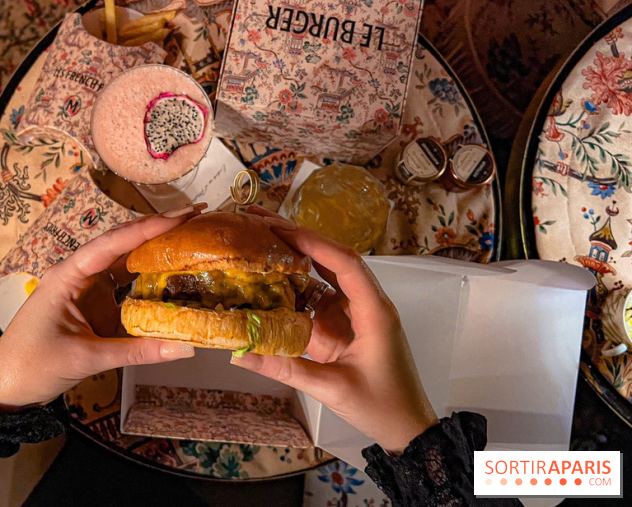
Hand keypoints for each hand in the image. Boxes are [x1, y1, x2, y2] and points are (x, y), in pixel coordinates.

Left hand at [0, 204, 205, 410]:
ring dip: (156, 252)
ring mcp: (87, 290)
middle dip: (157, 230)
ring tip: (191, 238)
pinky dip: (149, 283)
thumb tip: (184, 348)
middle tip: (195, 217)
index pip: (110, 245)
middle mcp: (78, 275)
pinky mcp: (95, 306)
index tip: (179, 217)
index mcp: (67, 276)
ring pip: (126, 263)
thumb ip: (137, 351)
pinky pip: (126, 288)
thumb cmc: (33, 366)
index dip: (146, 229)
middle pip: (122, 245)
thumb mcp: (87, 358)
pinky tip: (174, 276)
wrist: (6, 388)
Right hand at [231, 206, 437, 452]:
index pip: (346, 263)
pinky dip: (298, 284)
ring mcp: (357, 314)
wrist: (407, 428)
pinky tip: (273, 275)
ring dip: (298, 256)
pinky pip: (321, 297)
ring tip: (263, 237)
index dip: (314, 243)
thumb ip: (286, 369)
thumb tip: (241, 353)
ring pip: (327, 274)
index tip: (281, 229)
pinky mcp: (346, 326)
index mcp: (375, 311)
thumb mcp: (332, 388)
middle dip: (300, 237)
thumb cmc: (382, 406)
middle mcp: (367, 304)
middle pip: (334, 259)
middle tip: (262, 220)